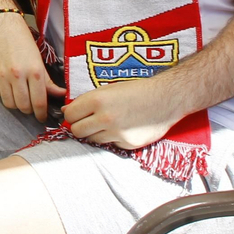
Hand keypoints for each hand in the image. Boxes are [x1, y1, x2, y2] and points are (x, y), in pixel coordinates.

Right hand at [0, 12, 61, 121]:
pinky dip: (5, 95)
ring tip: (21, 99)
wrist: (2, 23)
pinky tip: (10, 89)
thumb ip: (48, 80)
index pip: (39, 102)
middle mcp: (18, 75)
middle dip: (30, 111)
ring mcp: (2, 75)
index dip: (41, 114)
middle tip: (33, 108)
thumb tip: (60, 94)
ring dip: (17, 105)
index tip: (42, 117)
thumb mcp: (39, 59)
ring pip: (10, 104)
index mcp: (34, 71)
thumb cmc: (22, 39)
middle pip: (24, 106)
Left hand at [62, 77, 184, 149]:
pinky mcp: (128, 144)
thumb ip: (86, 101)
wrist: (166, 98)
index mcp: (97, 100)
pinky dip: (112, 138)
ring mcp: (117, 133)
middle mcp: (105, 118)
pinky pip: (110, 144)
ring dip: (95, 133)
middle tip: (88, 121)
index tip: (76, 114)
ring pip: (92, 139)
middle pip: (77, 130)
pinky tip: (122, 128)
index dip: (71, 114)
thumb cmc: (136, 90)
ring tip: (108, 123)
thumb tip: (67, 111)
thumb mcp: (108, 90)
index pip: (70, 115)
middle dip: (80, 126)